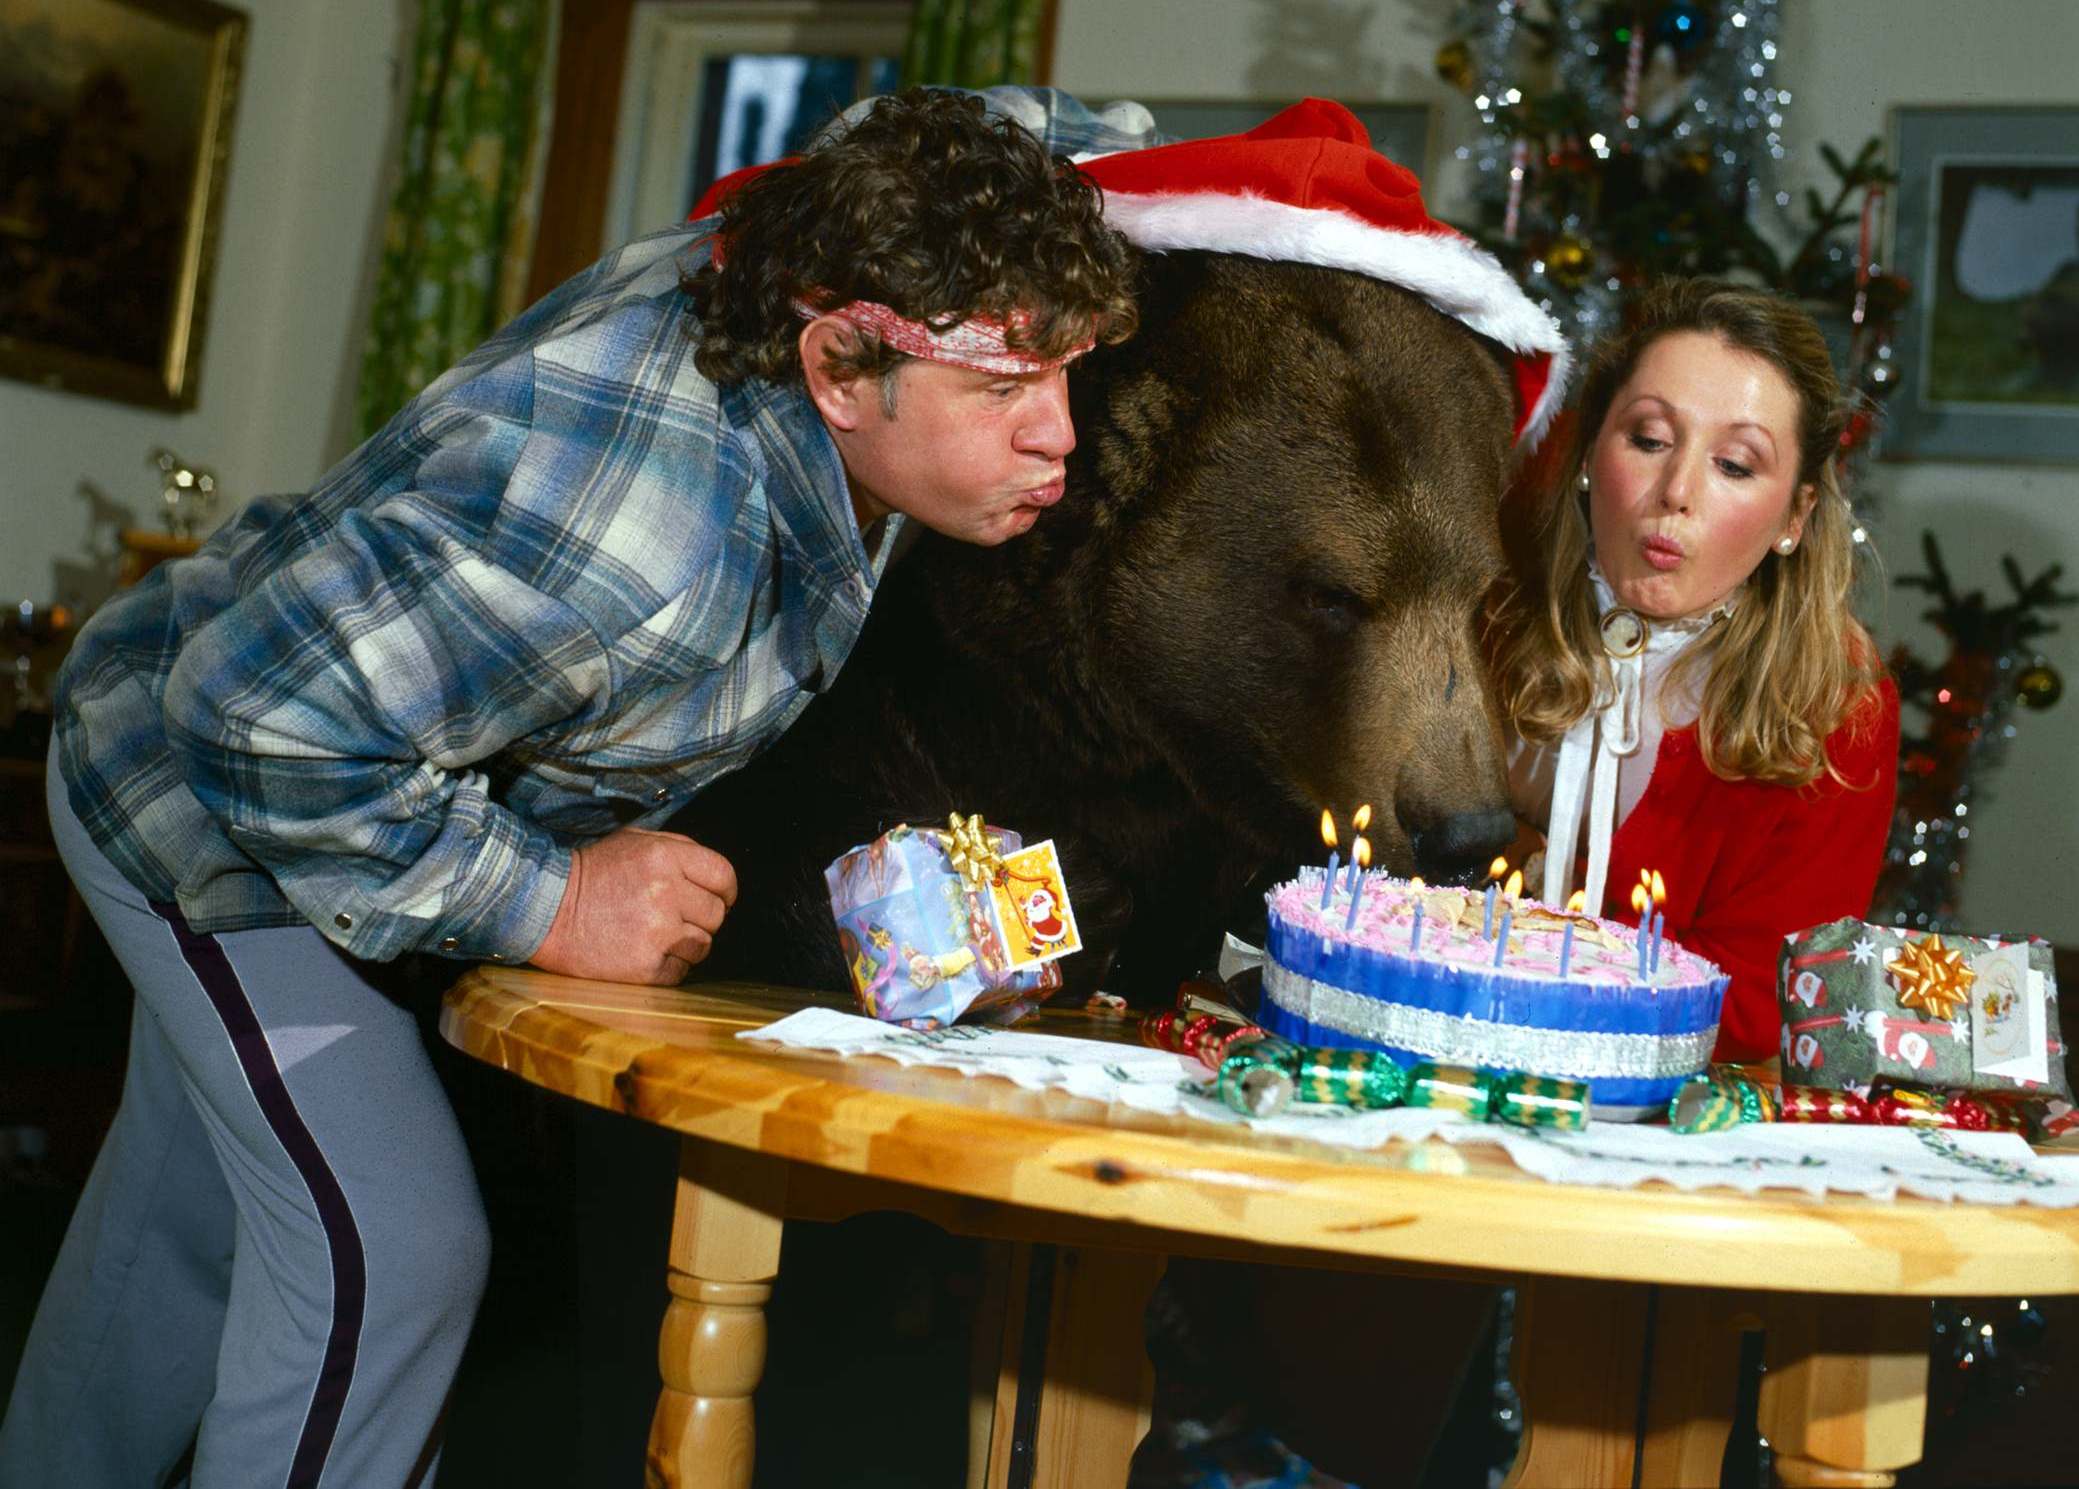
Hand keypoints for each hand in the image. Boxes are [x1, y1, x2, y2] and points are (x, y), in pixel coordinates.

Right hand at [529, 827, 738, 984]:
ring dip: (687, 944)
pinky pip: (681, 971)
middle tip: (676, 918)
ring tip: (657, 936)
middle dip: (702, 917)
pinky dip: (669, 966)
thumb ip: (677, 848)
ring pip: (704, 945)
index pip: (723, 875)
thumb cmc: (592, 874)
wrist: (545, 909)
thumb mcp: (632, 841)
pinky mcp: (646, 966)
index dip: (726, 890)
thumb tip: (713, 873)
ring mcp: (658, 932)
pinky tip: (644, 953)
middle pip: (717, 914)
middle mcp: (666, 892)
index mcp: (666, 857)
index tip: (719, 898)